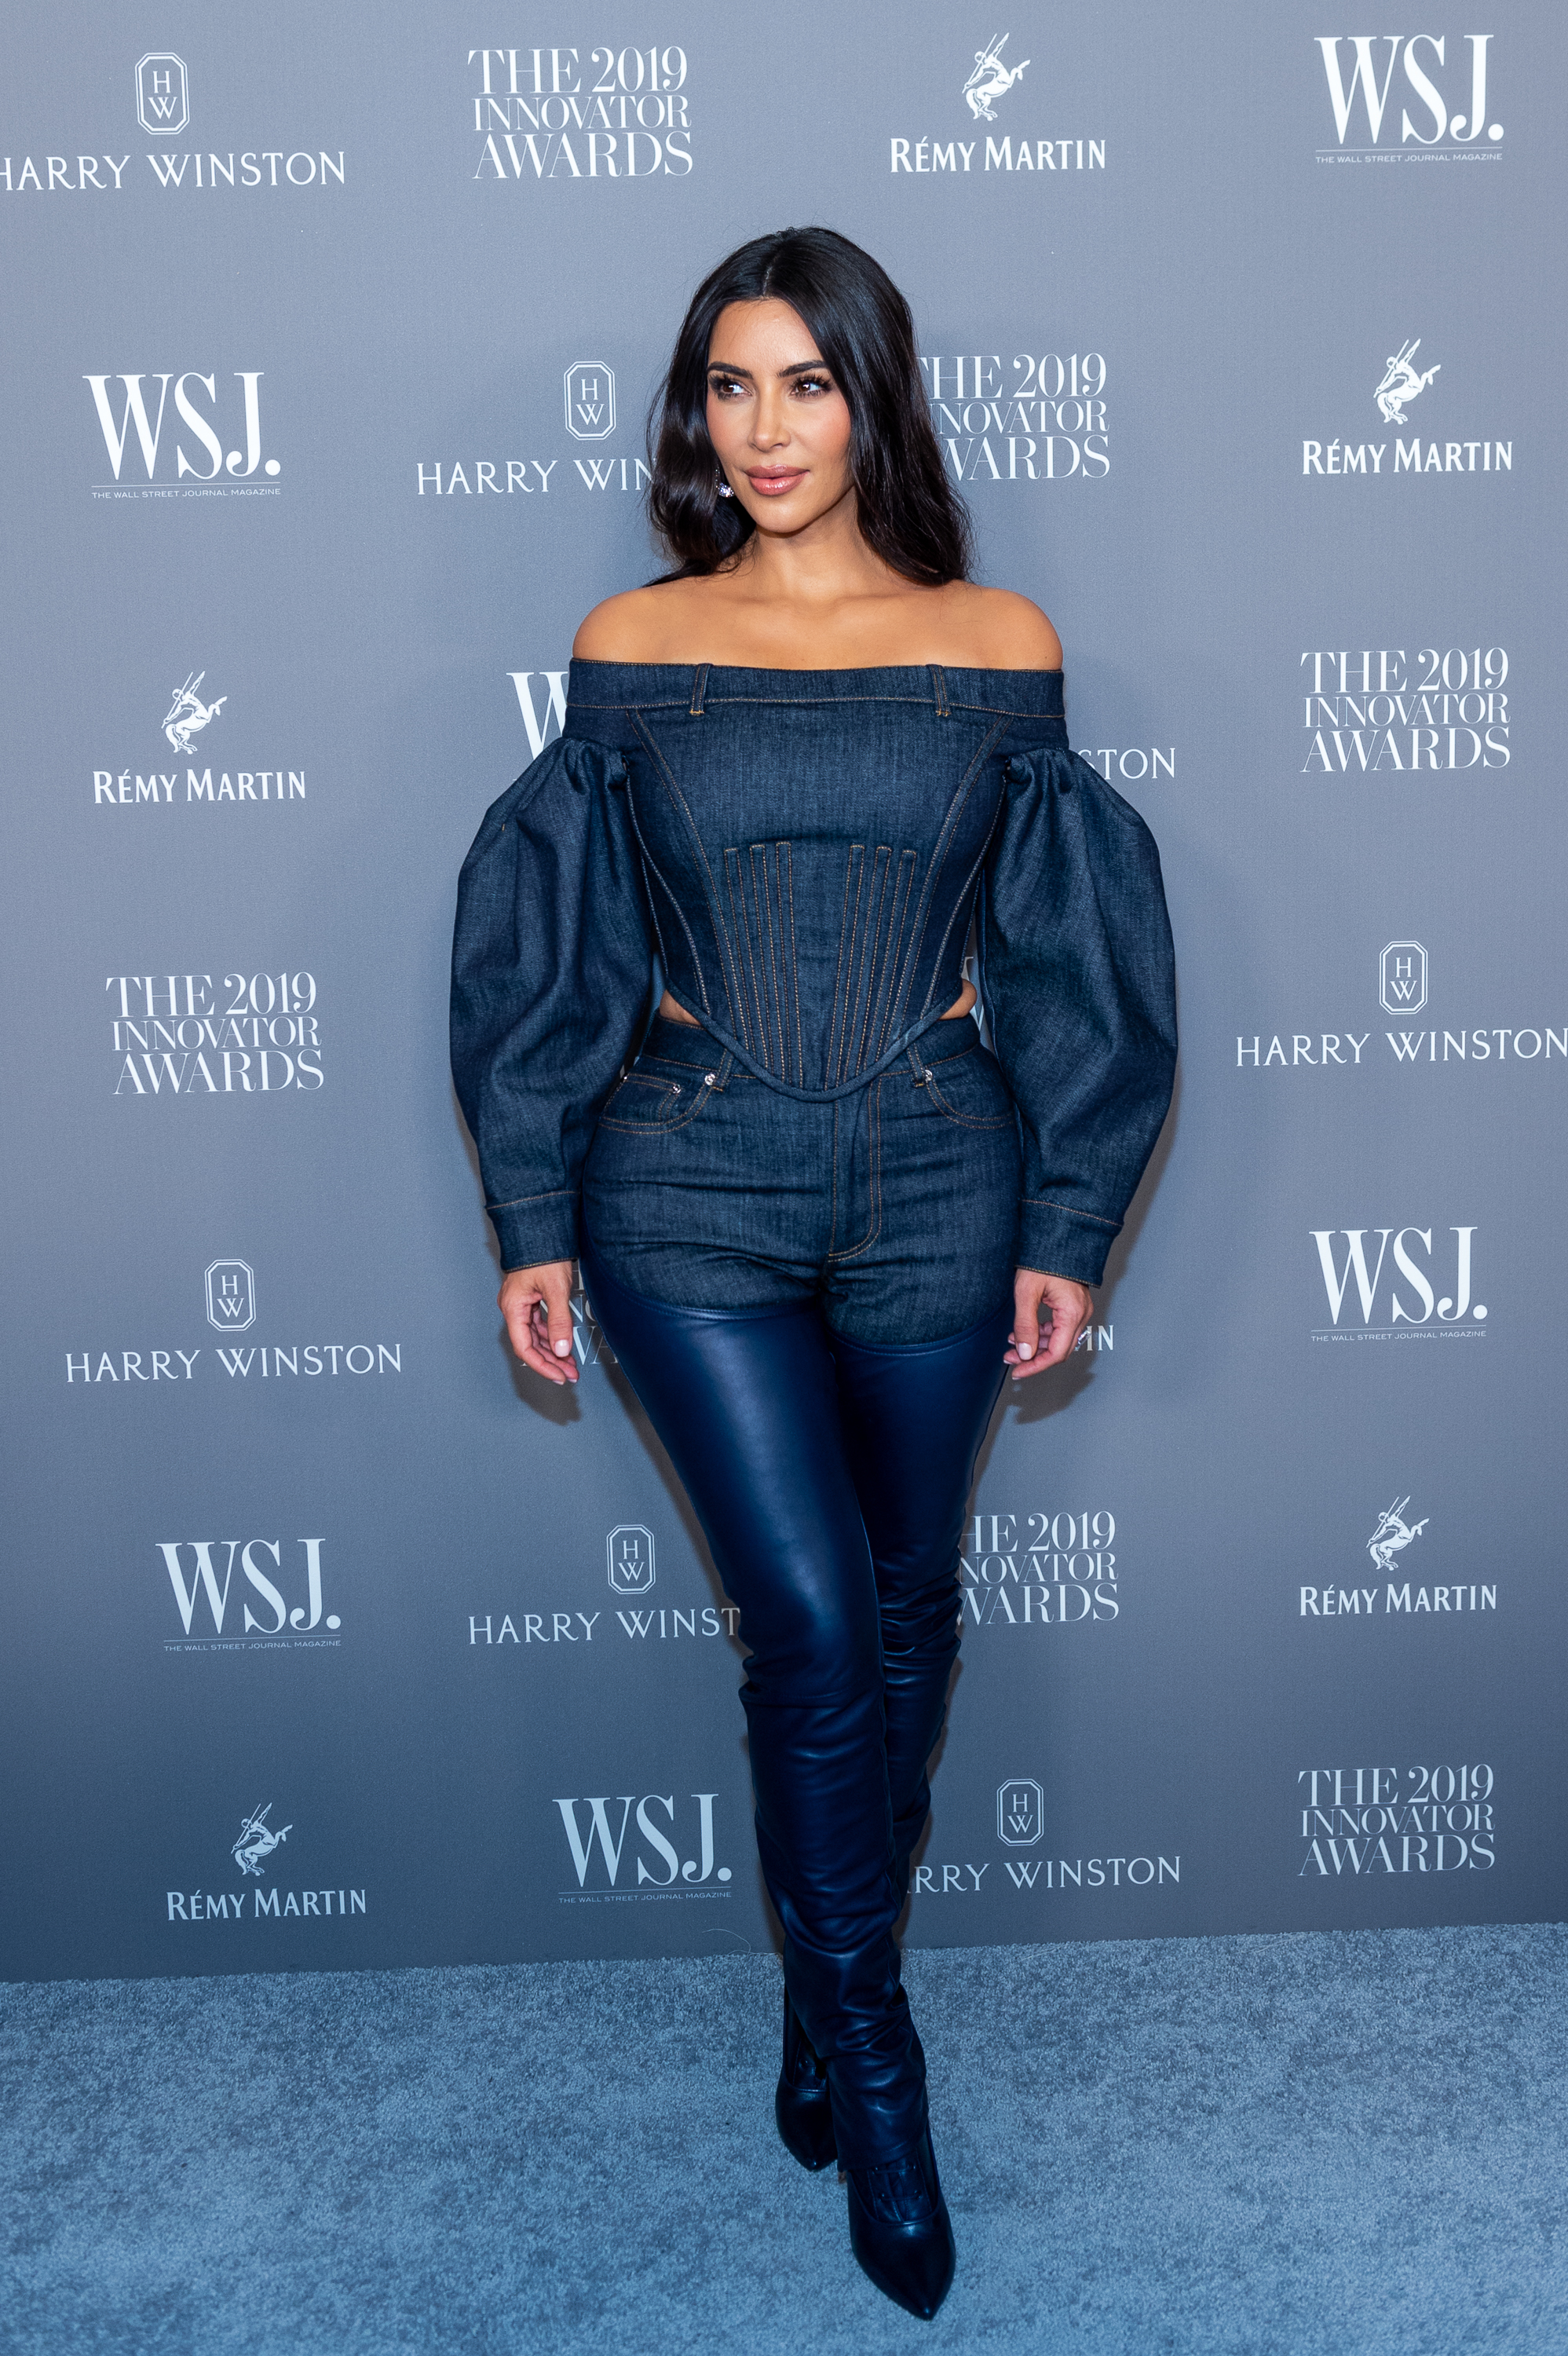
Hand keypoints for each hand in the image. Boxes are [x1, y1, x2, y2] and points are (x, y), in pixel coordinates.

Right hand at [499, 1260, 578, 1385]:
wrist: (542, 1230)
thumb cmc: (543, 1254)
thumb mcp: (556, 1290)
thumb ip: (559, 1321)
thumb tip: (562, 1349)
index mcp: (513, 1307)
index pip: (525, 1347)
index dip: (542, 1365)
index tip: (559, 1376)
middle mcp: (513, 1307)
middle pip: (530, 1344)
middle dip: (551, 1361)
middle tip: (570, 1374)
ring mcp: (521, 1303)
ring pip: (535, 1335)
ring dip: (552, 1350)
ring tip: (570, 1364)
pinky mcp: (530, 1298)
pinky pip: (538, 1324)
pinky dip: (551, 1336)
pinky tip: (563, 1344)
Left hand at [1005, 1269, 1092, 1381]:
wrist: (1057, 1236)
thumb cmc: (1043, 1259)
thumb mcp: (1026, 1293)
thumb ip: (1025, 1325)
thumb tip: (1024, 1354)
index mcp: (1072, 1313)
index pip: (1056, 1353)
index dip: (1035, 1366)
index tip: (1017, 1371)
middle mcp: (1081, 1314)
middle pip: (1059, 1349)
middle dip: (1033, 1357)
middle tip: (1009, 1358)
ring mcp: (1080, 1310)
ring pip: (1059, 1339)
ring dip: (1036, 1345)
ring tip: (1012, 1343)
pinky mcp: (1074, 1305)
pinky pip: (1060, 1327)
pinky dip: (1043, 1333)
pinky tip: (1025, 1332)